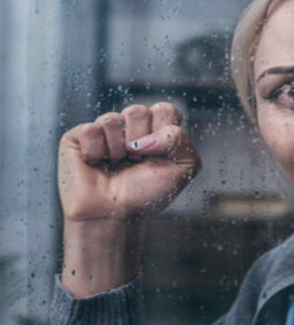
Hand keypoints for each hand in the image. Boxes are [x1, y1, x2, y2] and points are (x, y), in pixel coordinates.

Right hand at [58, 103, 200, 296]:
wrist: (116, 214)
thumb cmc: (148, 192)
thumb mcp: (183, 168)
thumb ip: (180, 140)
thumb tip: (146, 135)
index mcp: (155, 129)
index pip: (165, 109)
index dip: (164, 133)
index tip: (160, 155)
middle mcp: (130, 126)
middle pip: (138, 111)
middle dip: (141, 141)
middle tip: (136, 161)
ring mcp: (104, 129)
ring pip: (113, 120)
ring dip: (119, 150)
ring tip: (116, 164)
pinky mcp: (79, 136)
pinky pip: (91, 130)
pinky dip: (97, 152)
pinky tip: (96, 163)